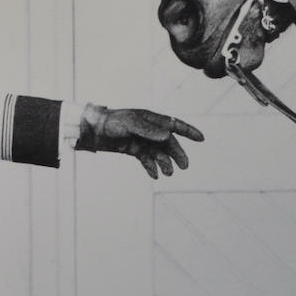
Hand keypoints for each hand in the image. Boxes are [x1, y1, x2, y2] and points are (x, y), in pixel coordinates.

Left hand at [79, 106, 203, 177]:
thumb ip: (149, 131)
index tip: (201, 139)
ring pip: (158, 153)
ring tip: (168, 173)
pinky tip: (154, 175)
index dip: (189, 131)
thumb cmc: (112, 122)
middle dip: (177, 154)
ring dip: (165, 163)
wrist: (94, 129)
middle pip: (169, 143)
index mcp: (151, 120)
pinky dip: (151, 167)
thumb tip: (167, 137)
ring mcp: (142, 140)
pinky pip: (146, 160)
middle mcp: (149, 130)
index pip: (174, 125)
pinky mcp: (133, 150)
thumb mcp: (131, 124)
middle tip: (184, 167)